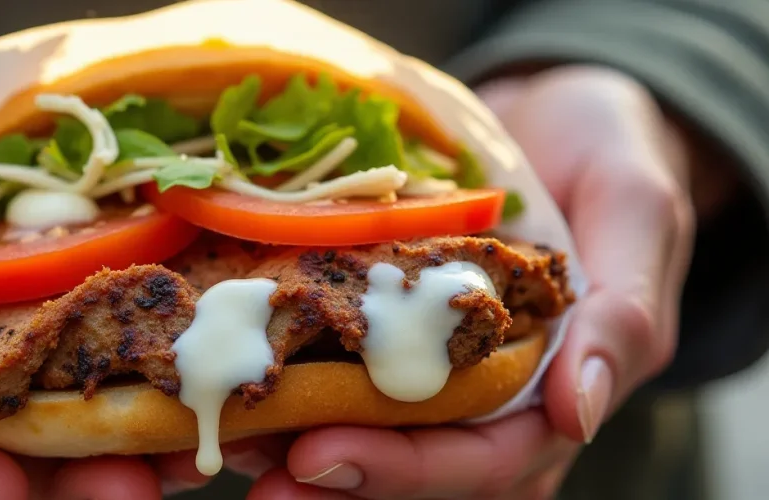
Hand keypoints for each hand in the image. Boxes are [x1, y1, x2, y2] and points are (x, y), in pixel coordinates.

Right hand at [0, 40, 201, 499]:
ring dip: (137, 429)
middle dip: (74, 474)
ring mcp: (32, 318)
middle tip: (126, 487)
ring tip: (188, 446)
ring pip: (86, 396)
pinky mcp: (81, 276)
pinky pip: (123, 320)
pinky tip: (207, 361)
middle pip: (23, 443)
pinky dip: (163, 347)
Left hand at [241, 65, 697, 498]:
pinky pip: (342, 364)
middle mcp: (492, 396)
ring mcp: (439, 365)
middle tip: (253, 470)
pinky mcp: (395, 324)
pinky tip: (235, 377)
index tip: (322, 455)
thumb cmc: (614, 158)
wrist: (562, 115)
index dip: (405, 468)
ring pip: (368, 428)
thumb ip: (621, 316)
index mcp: (555, 391)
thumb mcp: (637, 214)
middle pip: (411, 462)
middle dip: (335, 473)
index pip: (483, 460)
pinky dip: (289, 377)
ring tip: (225, 433)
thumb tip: (578, 415)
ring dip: (295, 439)